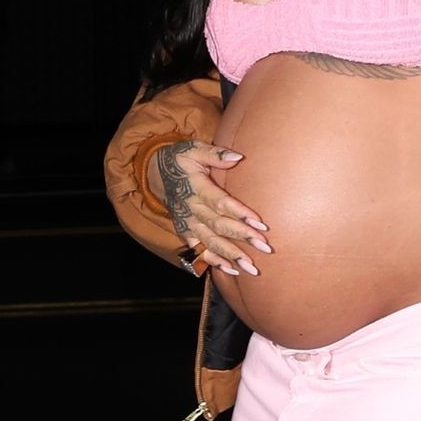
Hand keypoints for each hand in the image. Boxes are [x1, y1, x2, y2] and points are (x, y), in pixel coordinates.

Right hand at [152, 141, 271, 277]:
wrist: (155, 174)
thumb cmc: (181, 159)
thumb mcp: (193, 149)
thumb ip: (214, 153)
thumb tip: (237, 157)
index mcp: (195, 187)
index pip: (220, 202)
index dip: (240, 213)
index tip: (260, 223)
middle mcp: (191, 209)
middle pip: (219, 226)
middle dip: (242, 237)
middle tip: (265, 247)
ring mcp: (188, 224)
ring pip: (211, 242)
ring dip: (232, 255)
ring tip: (252, 268)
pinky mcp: (186, 233)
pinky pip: (200, 251)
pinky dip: (215, 262)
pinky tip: (233, 271)